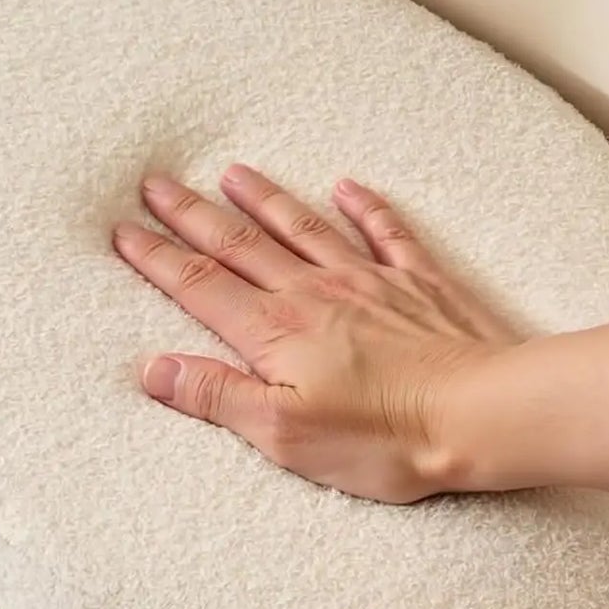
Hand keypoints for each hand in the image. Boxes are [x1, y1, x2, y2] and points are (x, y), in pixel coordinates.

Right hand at [112, 166, 518, 502]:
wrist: (485, 414)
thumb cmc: (384, 436)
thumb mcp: (284, 434)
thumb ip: (217, 395)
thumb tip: (153, 368)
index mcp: (275, 332)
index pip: (200, 286)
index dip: (157, 258)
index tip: (123, 230)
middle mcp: (312, 293)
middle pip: (239, 245)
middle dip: (192, 214)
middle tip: (156, 182)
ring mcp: (367, 280)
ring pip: (302, 228)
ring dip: (263, 199)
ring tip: (232, 172)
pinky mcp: (418, 283)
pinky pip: (385, 232)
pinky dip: (364, 207)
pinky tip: (348, 186)